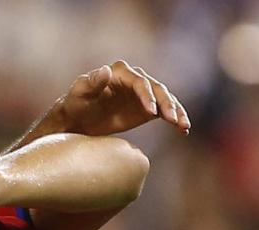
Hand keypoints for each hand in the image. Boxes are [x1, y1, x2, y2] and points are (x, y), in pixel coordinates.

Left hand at [53, 60, 189, 137]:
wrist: (77, 119)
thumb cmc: (75, 104)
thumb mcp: (80, 94)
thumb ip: (92, 82)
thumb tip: (106, 70)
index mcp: (121, 72)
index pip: (139, 82)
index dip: (146, 96)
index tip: (151, 112)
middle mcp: (136, 79)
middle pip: (157, 89)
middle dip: (167, 104)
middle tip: (173, 120)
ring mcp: (144, 93)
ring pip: (166, 100)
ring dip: (177, 112)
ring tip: (183, 126)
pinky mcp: (148, 107)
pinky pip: (165, 112)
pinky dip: (176, 119)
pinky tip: (183, 130)